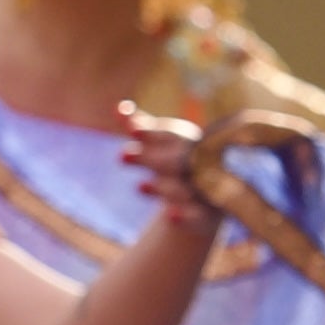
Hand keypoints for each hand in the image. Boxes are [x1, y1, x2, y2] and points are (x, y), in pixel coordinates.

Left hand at [116, 105, 210, 227]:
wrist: (203, 204)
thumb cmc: (176, 166)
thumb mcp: (156, 147)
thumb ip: (139, 127)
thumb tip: (118, 107)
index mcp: (191, 145)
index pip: (172, 135)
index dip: (151, 132)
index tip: (130, 129)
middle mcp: (201, 166)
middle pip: (177, 161)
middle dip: (149, 158)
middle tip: (122, 155)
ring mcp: (205, 191)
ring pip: (185, 189)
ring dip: (163, 187)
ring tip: (141, 187)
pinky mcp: (206, 217)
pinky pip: (197, 216)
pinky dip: (185, 216)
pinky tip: (171, 216)